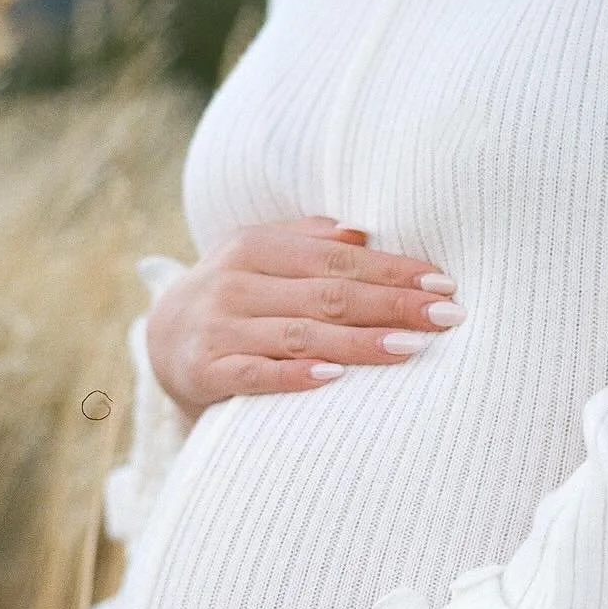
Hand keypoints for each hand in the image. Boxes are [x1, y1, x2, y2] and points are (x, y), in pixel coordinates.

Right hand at [143, 216, 466, 422]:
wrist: (159, 340)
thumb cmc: (233, 295)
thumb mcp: (260, 257)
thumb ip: (309, 242)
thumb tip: (364, 232)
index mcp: (256, 246)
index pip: (340, 258)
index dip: (395, 270)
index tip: (444, 284)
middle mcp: (236, 282)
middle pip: (329, 294)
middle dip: (393, 304)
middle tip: (448, 316)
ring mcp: (219, 327)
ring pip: (301, 334)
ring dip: (360, 342)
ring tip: (412, 347)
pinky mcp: (205, 370)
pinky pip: (255, 374)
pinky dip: (295, 375)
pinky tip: (335, 377)